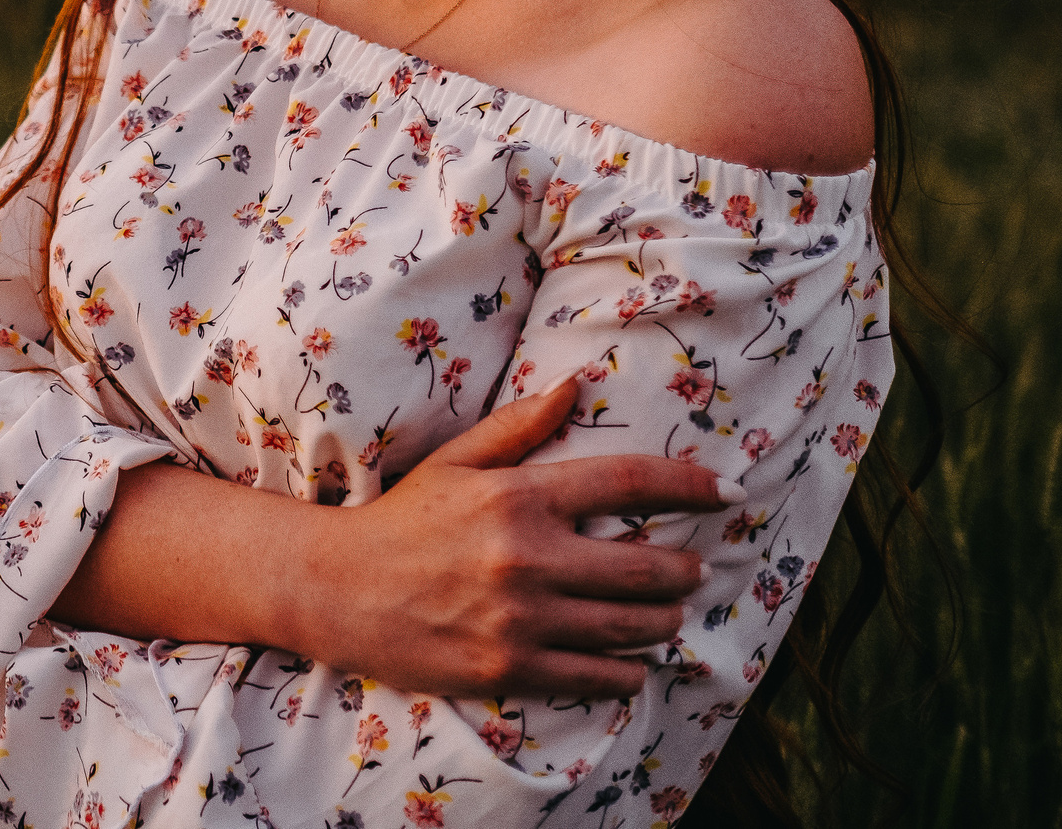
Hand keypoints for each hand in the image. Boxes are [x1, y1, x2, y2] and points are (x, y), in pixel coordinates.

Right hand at [284, 376, 737, 698]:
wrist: (336, 590)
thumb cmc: (399, 520)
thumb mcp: (454, 461)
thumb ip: (518, 427)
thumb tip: (577, 385)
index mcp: (518, 497)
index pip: (628, 483)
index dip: (688, 485)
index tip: (725, 491)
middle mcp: (528, 556)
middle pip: (647, 566)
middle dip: (686, 567)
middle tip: (695, 567)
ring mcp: (522, 618)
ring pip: (633, 626)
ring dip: (666, 620)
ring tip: (669, 613)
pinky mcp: (512, 668)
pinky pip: (600, 676)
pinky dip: (630, 671)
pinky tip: (633, 663)